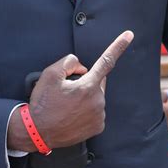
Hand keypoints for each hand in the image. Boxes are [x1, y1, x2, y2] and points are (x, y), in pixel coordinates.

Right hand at [8, 30, 133, 150]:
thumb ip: (69, 62)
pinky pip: (96, 111)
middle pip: (98, 81)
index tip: (129, 35)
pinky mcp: (98, 127)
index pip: (106, 61)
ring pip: (97, 96)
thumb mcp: (49, 74)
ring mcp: (99, 115)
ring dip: (86, 97)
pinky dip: (87, 110)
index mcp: (88, 86)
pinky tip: (73, 114)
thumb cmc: (43, 104)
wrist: (38, 133)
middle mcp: (98, 101)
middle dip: (87, 81)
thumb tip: (82, 68)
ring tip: (67, 105)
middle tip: (67, 90)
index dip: (119, 46)